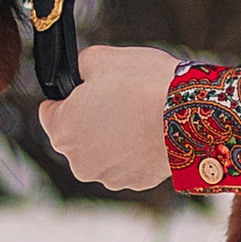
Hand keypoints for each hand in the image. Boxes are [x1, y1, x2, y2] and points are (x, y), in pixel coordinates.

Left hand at [37, 42, 176, 191]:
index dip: (69, 96)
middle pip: (76, 135)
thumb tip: (79, 72)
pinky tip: (150, 132)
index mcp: (62, 130)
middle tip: (119, 99)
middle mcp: (78, 162)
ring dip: (113, 136)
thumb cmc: (144, 83)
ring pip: (102, 152)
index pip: (49, 111)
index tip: (92, 88)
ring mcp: (108, 176)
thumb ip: (79, 66)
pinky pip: (127, 163)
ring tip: (138, 115)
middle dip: (92, 119)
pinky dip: (134, 151)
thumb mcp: (102, 58)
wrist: (191, 112)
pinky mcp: (136, 183)